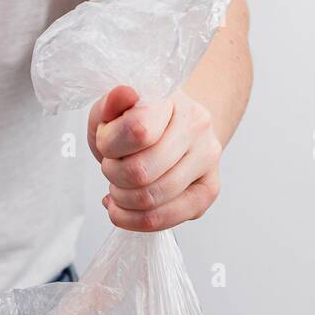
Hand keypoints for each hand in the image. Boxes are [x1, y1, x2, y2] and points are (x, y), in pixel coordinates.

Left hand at [88, 85, 220, 231]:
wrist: (172, 131)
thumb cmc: (137, 122)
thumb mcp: (112, 109)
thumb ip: (111, 103)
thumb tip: (123, 94)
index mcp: (172, 99)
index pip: (137, 131)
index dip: (109, 146)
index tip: (106, 145)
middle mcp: (198, 127)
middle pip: (141, 172)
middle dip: (113, 176)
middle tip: (111, 169)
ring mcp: (208, 160)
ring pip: (152, 199)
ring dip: (122, 200)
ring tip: (118, 189)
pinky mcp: (208, 191)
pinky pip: (165, 219)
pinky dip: (133, 220)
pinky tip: (123, 208)